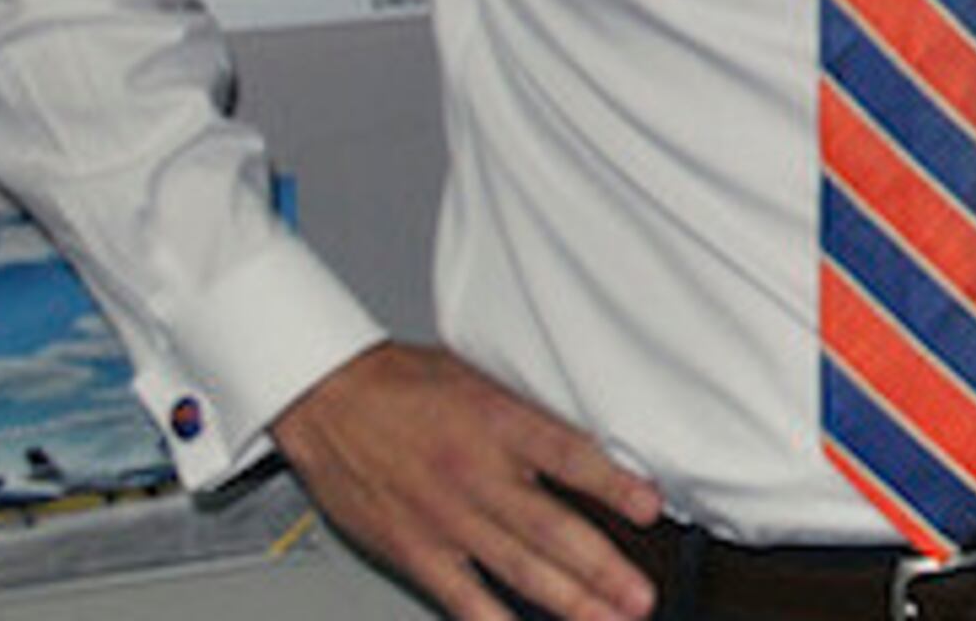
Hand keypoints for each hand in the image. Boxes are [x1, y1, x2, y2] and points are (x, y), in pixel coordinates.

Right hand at [269, 340, 663, 620]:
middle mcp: (476, 475)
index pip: (567, 457)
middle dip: (601, 568)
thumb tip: (592, 444)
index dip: (611, 485)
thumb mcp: (481, 379)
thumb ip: (532, 418)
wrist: (326, 398)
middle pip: (549, 529)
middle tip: (640, 598)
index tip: (649, 507)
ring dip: (568, 601)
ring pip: (517, 568)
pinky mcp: (415, 549)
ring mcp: (445, 518)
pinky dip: (492, 620)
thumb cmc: (403, 385)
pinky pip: (461, 595)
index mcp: (498, 425)